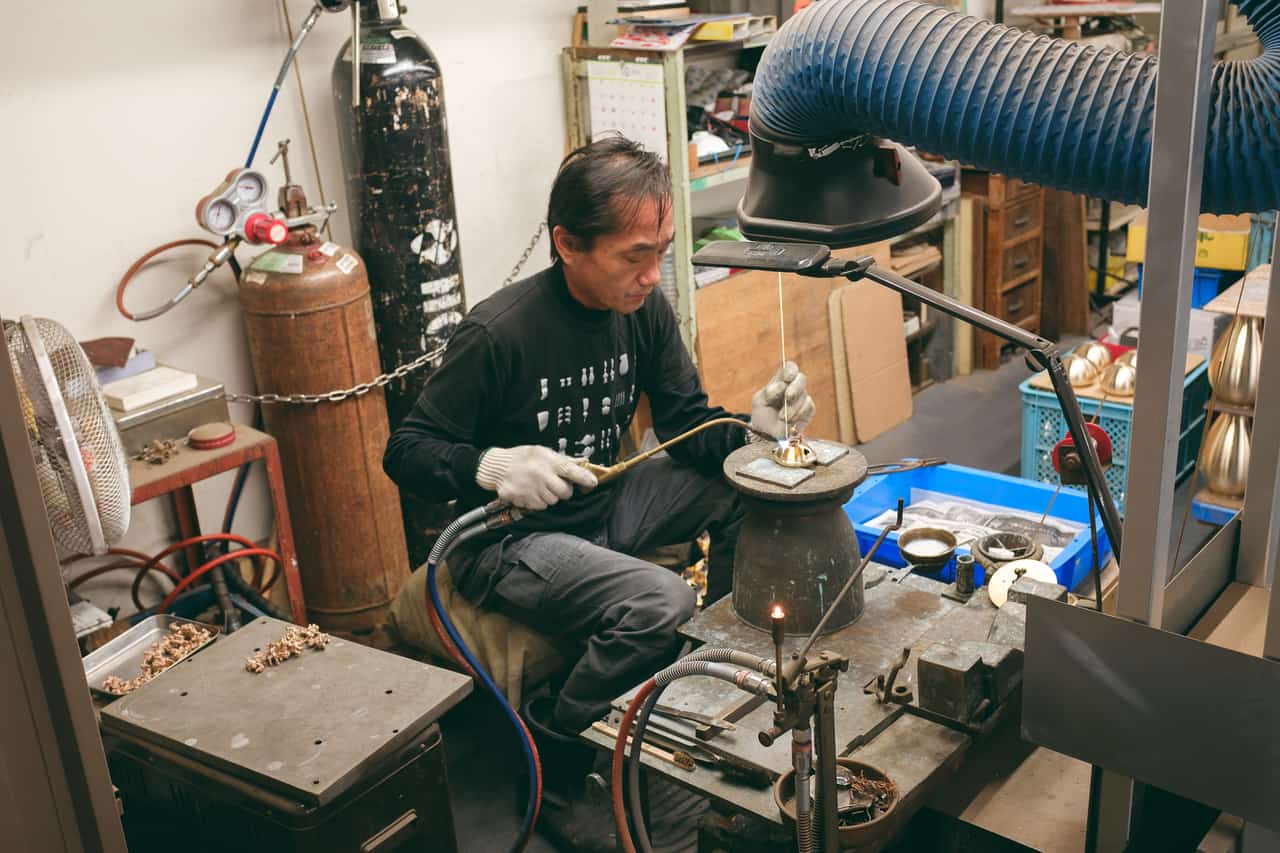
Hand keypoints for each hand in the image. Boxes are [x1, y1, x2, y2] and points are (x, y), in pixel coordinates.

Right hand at [475, 445, 597, 510]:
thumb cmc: (523, 457)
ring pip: (552, 501)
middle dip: (564, 490)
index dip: (584, 477)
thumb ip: (562, 460)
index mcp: (548, 461)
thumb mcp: (542, 452)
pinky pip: (539, 506)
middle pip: (565, 492)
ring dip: (549, 496)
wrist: (497, 467)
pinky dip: (537, 501)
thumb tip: (583, 462)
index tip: (593, 482)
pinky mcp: (523, 500)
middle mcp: (541, 475)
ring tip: (539, 486)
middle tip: (556, 484)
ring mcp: (531, 489)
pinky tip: (530, 491)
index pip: (571, 470)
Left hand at [750, 361, 814, 438]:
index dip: (791, 370)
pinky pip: (809, 407)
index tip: (787, 378)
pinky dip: (799, 414)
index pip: (790, 368)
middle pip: (801, 378)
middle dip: (795, 388)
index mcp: (781, 380)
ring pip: (804, 396)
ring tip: (782, 417)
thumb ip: (768, 392)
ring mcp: (802, 398)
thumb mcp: (759, 401)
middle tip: (788, 397)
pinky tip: (790, 421)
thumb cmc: (762, 414)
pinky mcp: (808, 409)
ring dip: (792, 407)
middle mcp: (793, 386)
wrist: (767, 434)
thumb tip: (782, 386)